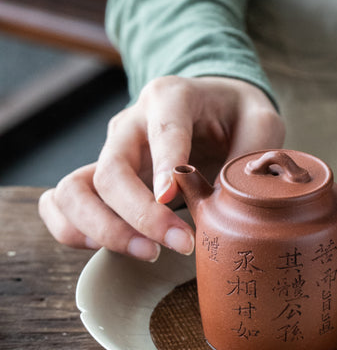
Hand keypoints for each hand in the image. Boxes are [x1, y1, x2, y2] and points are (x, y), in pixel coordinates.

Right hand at [39, 75, 284, 260]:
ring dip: (103, 229)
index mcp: (172, 97)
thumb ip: (254, 153)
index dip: (164, 165)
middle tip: (181, 244)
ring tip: (147, 253)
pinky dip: (73, 230)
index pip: (162, 128)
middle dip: (140, 215)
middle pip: (111, 169)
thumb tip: (238, 199)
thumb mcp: (262, 121)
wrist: (216, 106)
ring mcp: (110, 151)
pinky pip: (61, 203)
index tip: (172, 198)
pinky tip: (114, 247)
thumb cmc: (238, 116)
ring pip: (75, 189)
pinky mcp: (98, 177)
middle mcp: (131, 122)